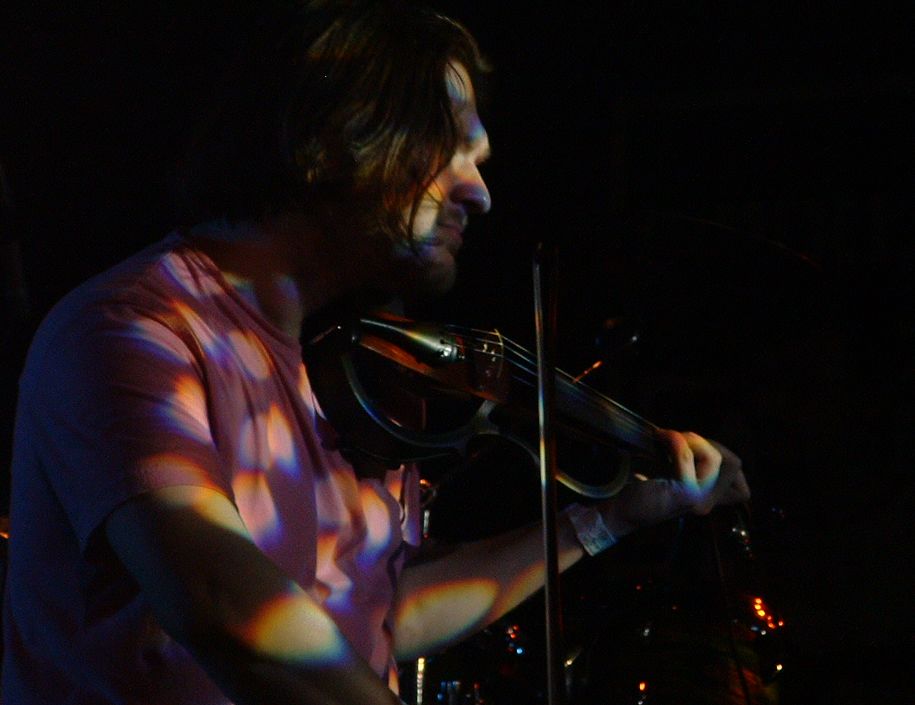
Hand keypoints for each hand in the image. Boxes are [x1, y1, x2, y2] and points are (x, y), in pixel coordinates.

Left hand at [599, 429, 749, 537]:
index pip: (742, 491)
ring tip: (670, 438)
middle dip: (709, 443)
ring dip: (692, 439)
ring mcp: (699, 499)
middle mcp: (708, 503)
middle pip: (733, 463)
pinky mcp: (684, 492)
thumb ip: (692, 465)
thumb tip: (702, 442)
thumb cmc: (644, 489)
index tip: (701, 451)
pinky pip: (687, 455)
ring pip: (715, 456)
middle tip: (681, 440)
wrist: (622, 509)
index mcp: (708, 502)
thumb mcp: (674, 476)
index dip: (731, 463)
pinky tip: (660, 437)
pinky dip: (675, 440)